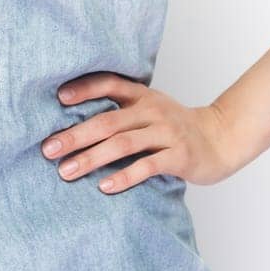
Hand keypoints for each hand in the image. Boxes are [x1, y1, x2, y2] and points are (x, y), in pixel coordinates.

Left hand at [42, 73, 242, 193]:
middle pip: (107, 121)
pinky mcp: (178, 156)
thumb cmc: (175, 127)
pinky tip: (104, 187)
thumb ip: (121, 111)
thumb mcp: (150, 109)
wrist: (220, 139)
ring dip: (91, 158)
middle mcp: (152, 110)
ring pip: (123, 144)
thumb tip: (73, 122)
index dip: (84, 89)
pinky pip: (147, 166)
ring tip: (67, 171)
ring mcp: (166, 133)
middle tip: (48, 149)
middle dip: (75, 135)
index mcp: (142, 95)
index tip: (58, 99)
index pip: (109, 83)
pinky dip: (124, 176)